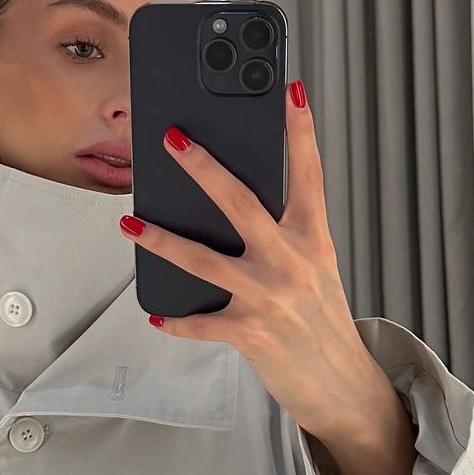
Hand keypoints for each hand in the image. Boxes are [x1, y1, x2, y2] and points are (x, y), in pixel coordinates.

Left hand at [120, 83, 400, 449]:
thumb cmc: (321, 321)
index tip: (291, 88)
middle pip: (240, 202)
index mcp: (314, 239)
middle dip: (202, 166)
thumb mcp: (315, 268)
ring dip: (160, 238)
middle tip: (171, 137)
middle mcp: (292, 262)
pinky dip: (176, 320)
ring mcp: (269, 297)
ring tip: (129, 221)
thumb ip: (283, 236)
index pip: (308, 174)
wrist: (344, 386)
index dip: (300, 130)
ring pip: (203, 259)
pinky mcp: (250, 333)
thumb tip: (232, 205)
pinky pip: (201, 322)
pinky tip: (155, 313)